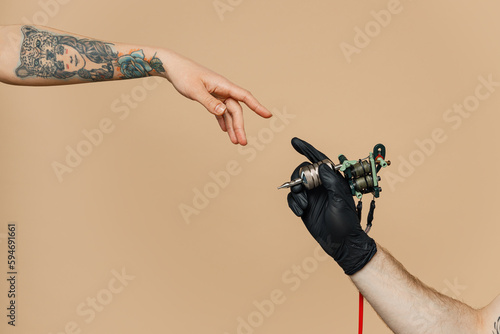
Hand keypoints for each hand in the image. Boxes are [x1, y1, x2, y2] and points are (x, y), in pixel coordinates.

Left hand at [161, 50, 271, 144]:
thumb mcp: (195, 90)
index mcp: (223, 85)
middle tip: (242, 142)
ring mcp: (217, 94)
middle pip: (236, 110)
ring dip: (232, 127)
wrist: (172, 66)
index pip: (244, 96)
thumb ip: (209, 102)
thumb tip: (223, 111)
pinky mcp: (210, 97)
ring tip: (236, 142)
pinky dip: (223, 121)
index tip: (268, 115)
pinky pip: (220, 111)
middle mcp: (223, 89)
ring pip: (229, 112)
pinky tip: (225, 131)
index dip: (257, 106)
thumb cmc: (183, 74)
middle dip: (240, 126)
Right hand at [286, 137, 376, 274]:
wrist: (341, 244)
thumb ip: (332, 181)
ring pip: (296, 185)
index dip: (306, 149)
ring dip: (296, 193)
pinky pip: (293, 199)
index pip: (318, 160)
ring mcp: (312, 196)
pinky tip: (300, 212)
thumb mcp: (340, 200)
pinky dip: (294, 204)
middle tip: (301, 188)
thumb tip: (323, 164)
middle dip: (299, 178)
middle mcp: (321, 185)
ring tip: (303, 205)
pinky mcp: (305, 207)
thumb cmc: (346, 222)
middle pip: (303, 171)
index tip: (294, 142)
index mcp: (332, 180)